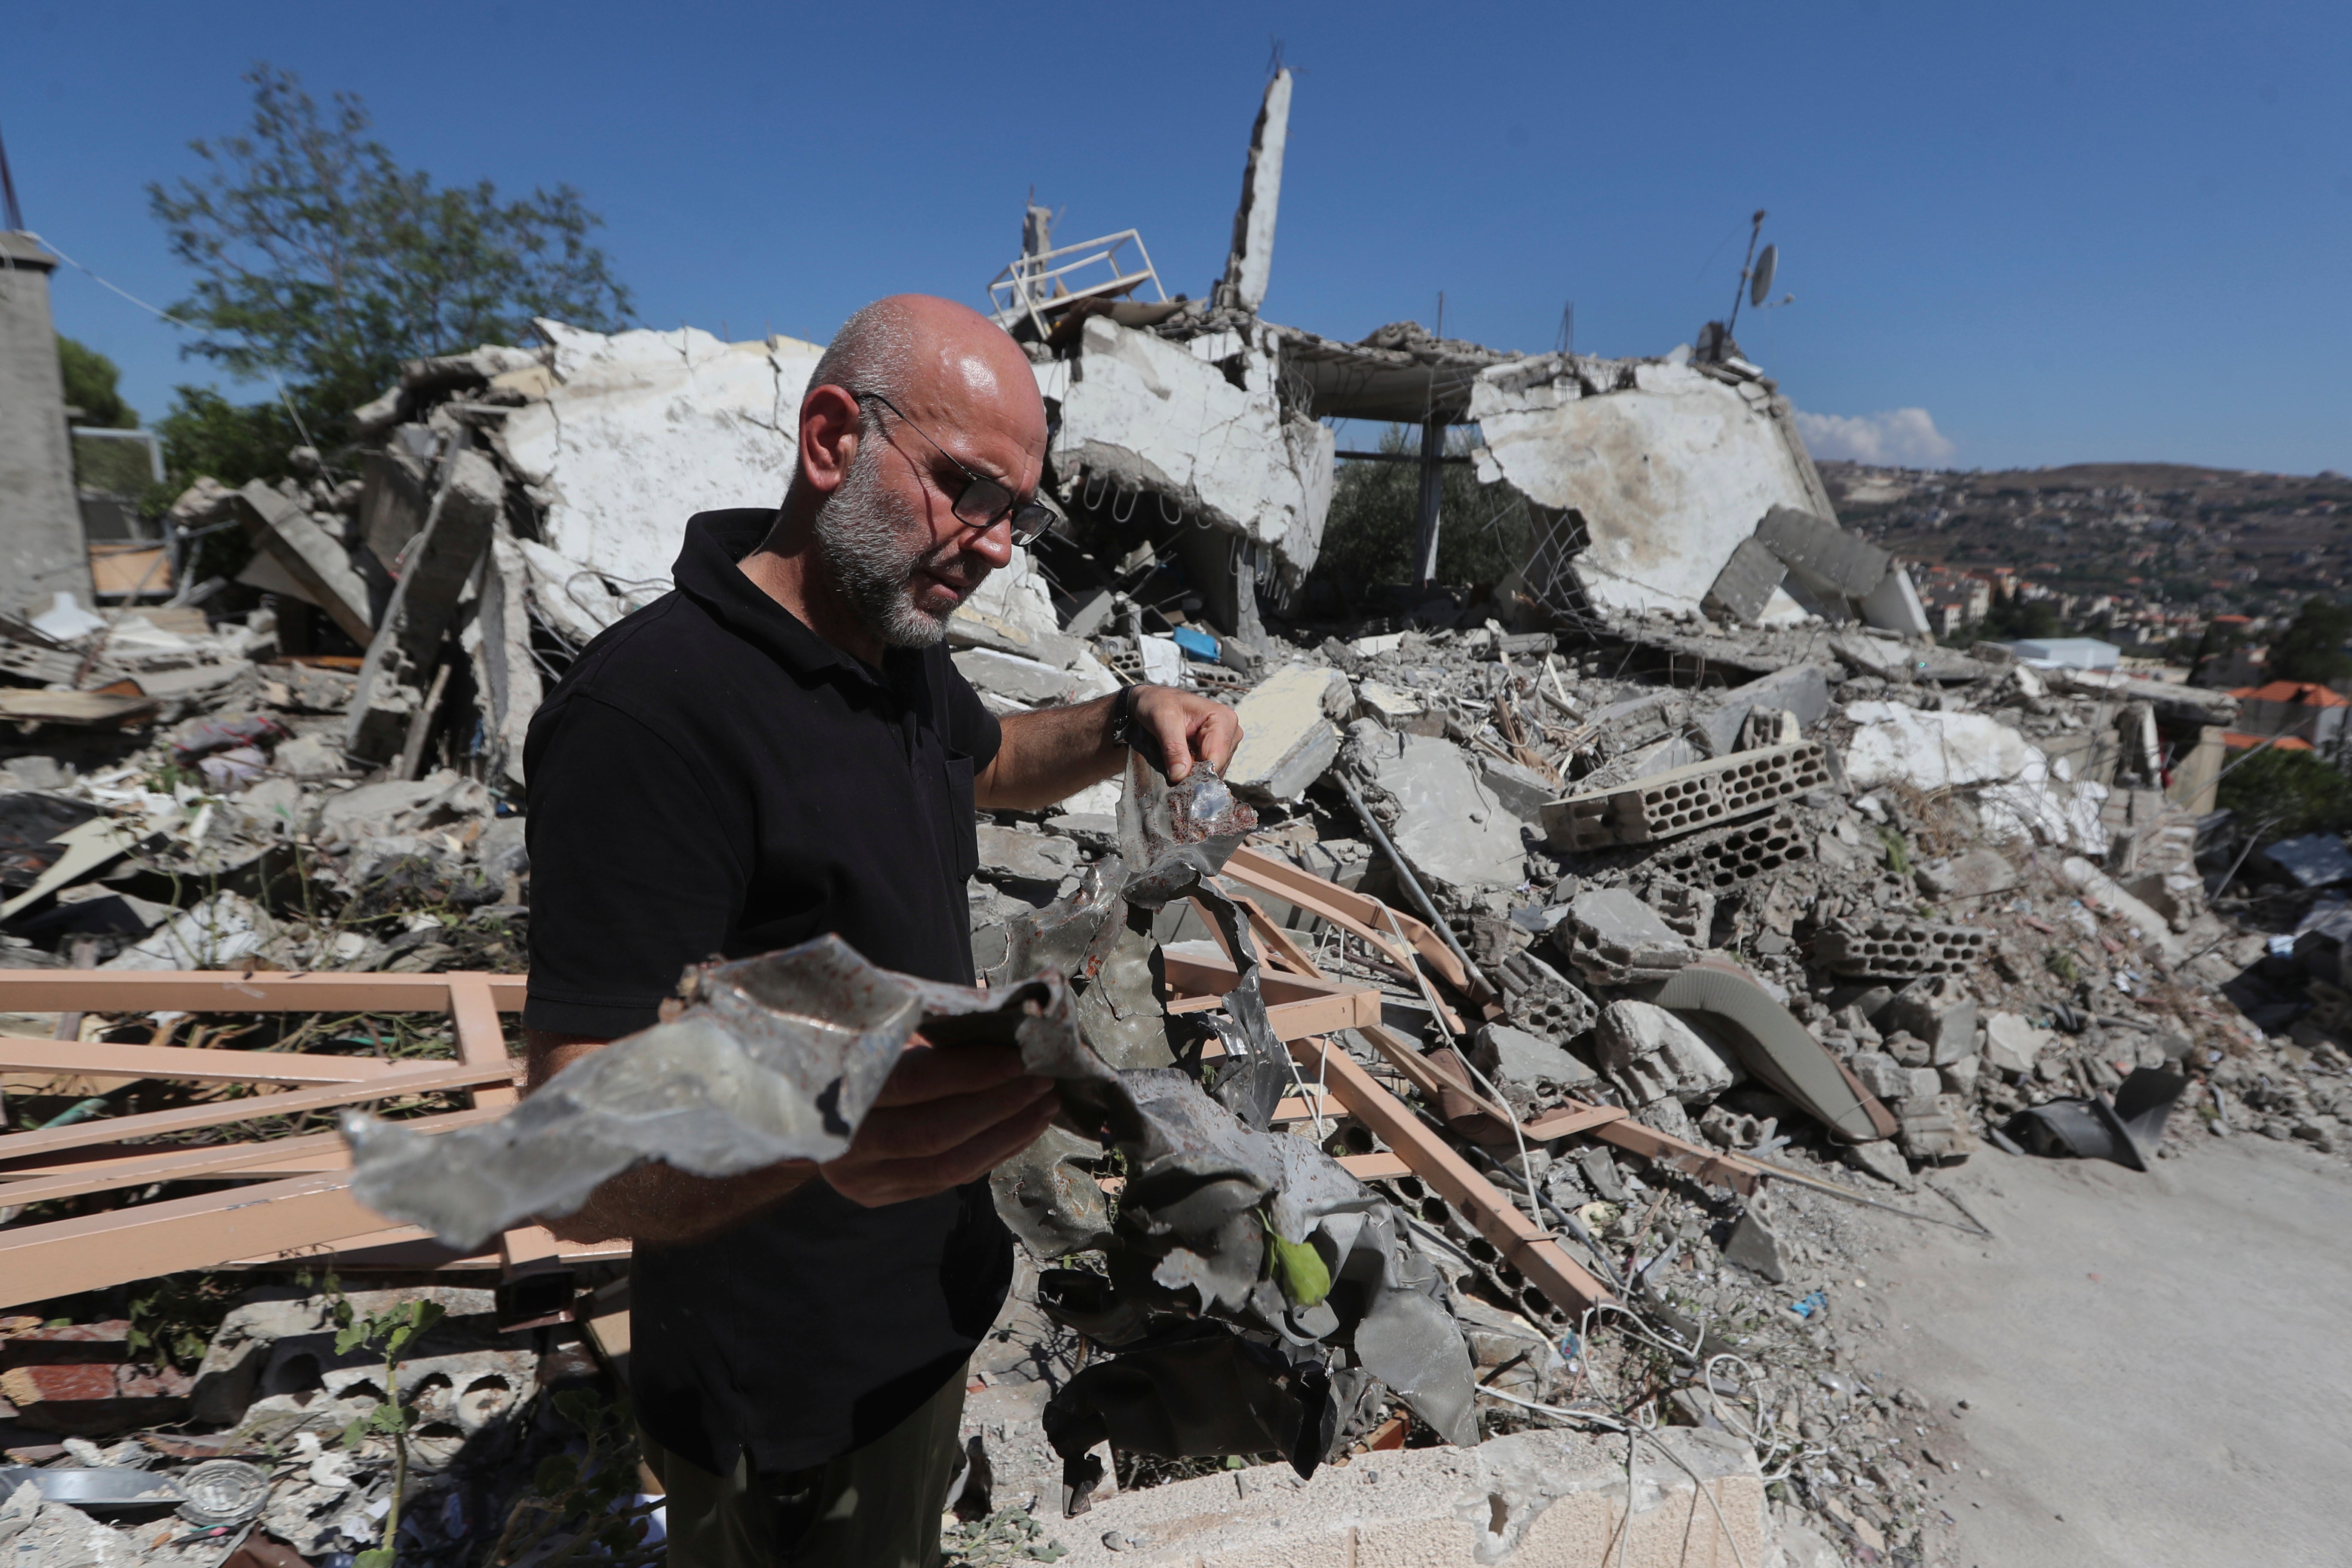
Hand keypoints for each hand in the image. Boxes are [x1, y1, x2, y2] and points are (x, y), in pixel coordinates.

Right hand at [819, 1042, 1059, 1207]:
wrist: (784, 1103)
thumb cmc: (842, 1049)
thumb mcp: (868, 1027)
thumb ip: (916, 1028)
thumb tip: (997, 1019)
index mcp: (836, 1088)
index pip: (913, 1084)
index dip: (970, 1072)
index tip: (1018, 1055)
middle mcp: (845, 1144)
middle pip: (936, 1132)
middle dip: (999, 1105)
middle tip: (1043, 1078)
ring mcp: (862, 1178)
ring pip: (948, 1167)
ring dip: (1006, 1134)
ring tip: (1045, 1104)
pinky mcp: (880, 1195)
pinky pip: (948, 1181)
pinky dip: (992, 1154)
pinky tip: (1022, 1129)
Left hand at [1135, 685, 1241, 782]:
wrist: (1155, 701)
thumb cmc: (1159, 703)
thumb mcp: (1162, 720)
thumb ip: (1173, 747)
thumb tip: (1180, 774)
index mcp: (1222, 718)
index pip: (1217, 756)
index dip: (1198, 772)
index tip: (1178, 779)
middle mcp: (1229, 730)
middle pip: (1217, 766)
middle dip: (1196, 774)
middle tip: (1173, 772)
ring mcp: (1225, 742)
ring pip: (1214, 770)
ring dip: (1194, 774)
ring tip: (1175, 766)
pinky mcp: (1218, 751)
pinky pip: (1209, 769)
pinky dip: (1195, 772)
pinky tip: (1181, 765)